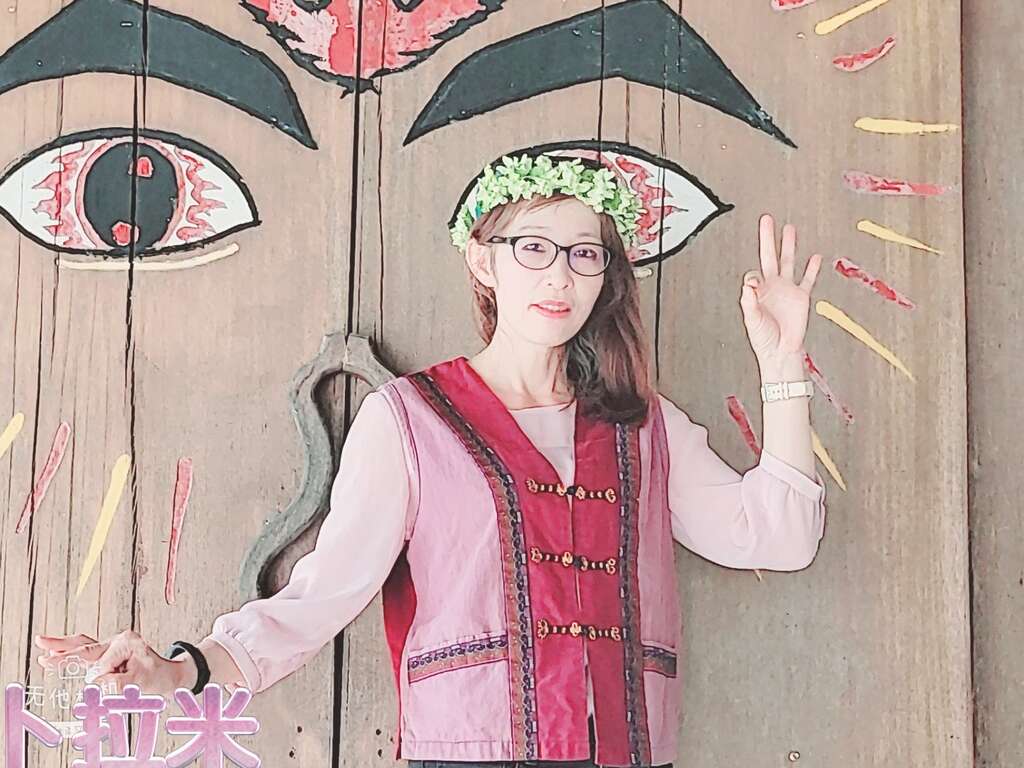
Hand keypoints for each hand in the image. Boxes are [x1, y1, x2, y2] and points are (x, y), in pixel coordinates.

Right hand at [35, 630, 193, 698]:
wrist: (169, 675)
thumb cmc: (158, 677)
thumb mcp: (141, 682)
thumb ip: (117, 683)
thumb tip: (95, 682)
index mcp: (127, 643)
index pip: (103, 666)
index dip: (104, 681)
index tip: (113, 688)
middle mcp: (118, 640)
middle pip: (86, 646)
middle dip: (64, 651)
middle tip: (42, 650)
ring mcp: (112, 645)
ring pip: (83, 645)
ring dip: (62, 646)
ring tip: (41, 642)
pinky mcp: (108, 652)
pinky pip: (87, 650)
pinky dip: (71, 651)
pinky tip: (53, 651)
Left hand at [739, 214, 822, 365]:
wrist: (781, 352)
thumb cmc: (763, 339)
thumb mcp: (752, 320)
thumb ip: (749, 302)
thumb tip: (749, 284)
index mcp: (757, 291)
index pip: (754, 273)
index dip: (754, 277)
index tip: (755, 283)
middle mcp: (772, 286)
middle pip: (769, 256)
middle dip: (768, 238)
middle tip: (766, 219)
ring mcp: (787, 290)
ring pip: (789, 261)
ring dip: (789, 245)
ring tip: (789, 228)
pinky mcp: (801, 297)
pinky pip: (807, 279)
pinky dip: (811, 268)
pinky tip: (814, 256)